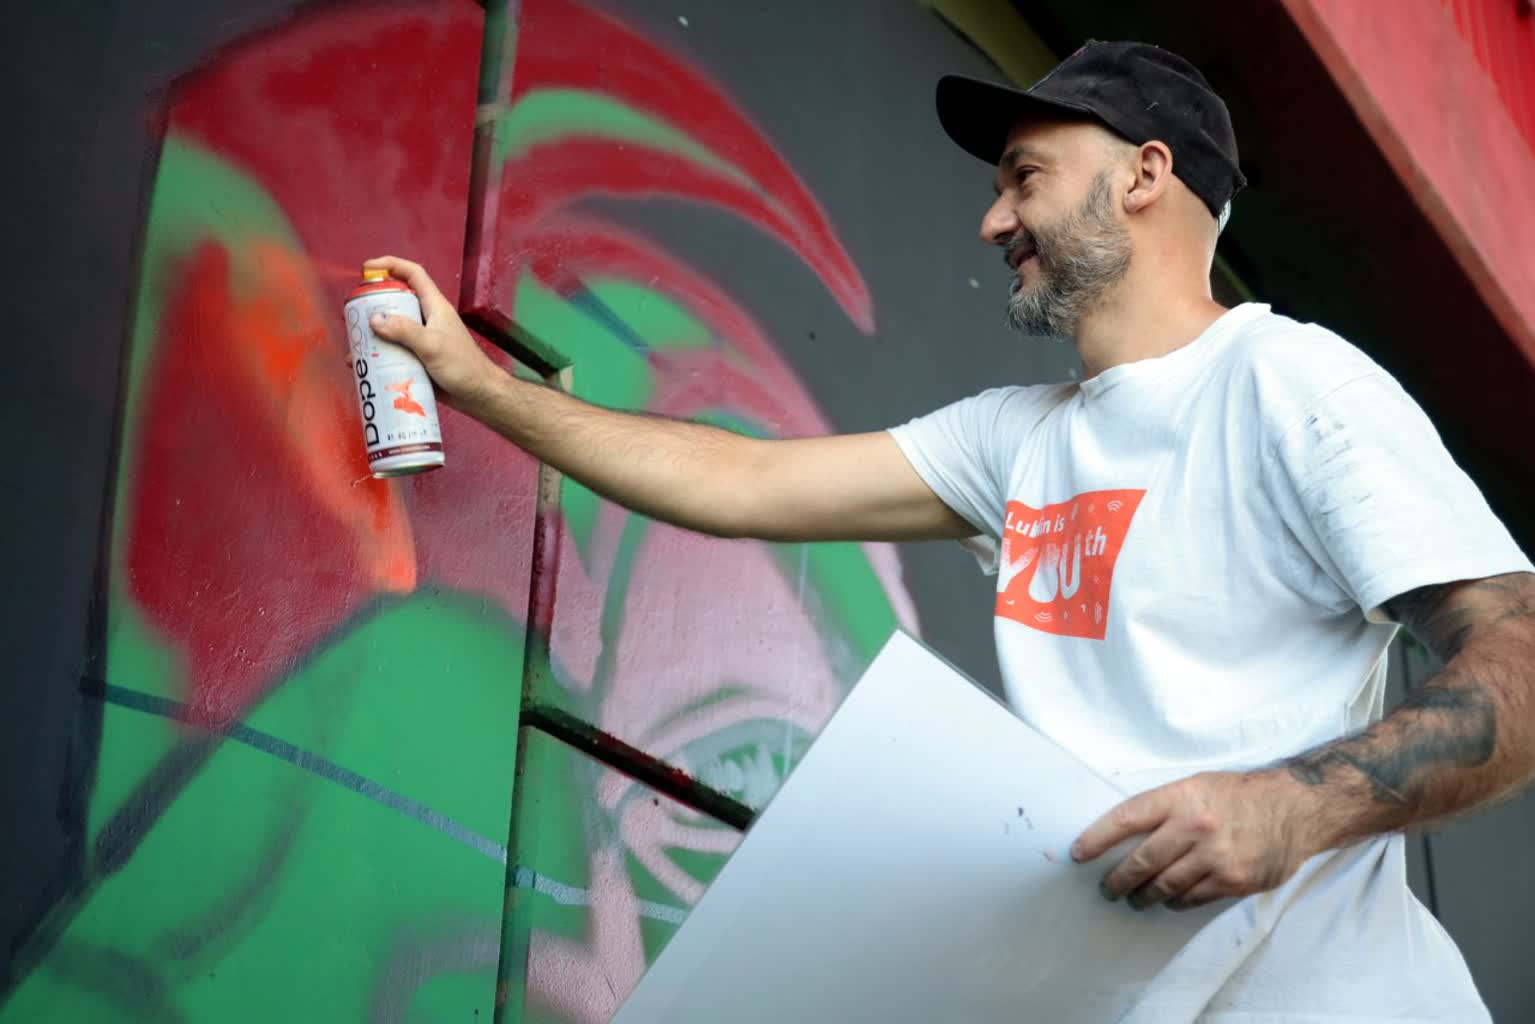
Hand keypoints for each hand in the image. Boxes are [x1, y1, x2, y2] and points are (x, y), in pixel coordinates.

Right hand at [361, 256, 505, 411]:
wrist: (479, 396)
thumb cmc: (464, 367)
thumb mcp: (433, 345)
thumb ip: (405, 330)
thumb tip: (375, 318)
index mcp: (434, 306)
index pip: (413, 274)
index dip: (390, 265)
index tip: (367, 268)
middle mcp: (426, 320)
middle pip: (395, 302)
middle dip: (372, 304)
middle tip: (351, 314)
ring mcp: (421, 340)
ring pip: (391, 330)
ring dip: (372, 335)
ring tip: (353, 345)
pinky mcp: (417, 359)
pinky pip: (393, 352)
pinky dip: (378, 356)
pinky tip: (364, 366)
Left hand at [1070, 770, 1319, 910]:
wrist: (1293, 809)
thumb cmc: (1237, 795)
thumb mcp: (1196, 786)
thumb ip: (1164, 807)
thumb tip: (1125, 833)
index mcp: (1180, 798)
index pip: (1126, 818)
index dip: (1097, 838)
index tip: (1079, 853)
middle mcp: (1194, 826)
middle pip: (1142, 861)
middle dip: (1117, 879)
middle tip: (1107, 888)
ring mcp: (1214, 857)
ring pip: (1164, 886)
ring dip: (1143, 896)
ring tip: (1134, 899)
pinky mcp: (1233, 881)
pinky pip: (1192, 899)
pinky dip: (1175, 902)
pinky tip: (1169, 901)